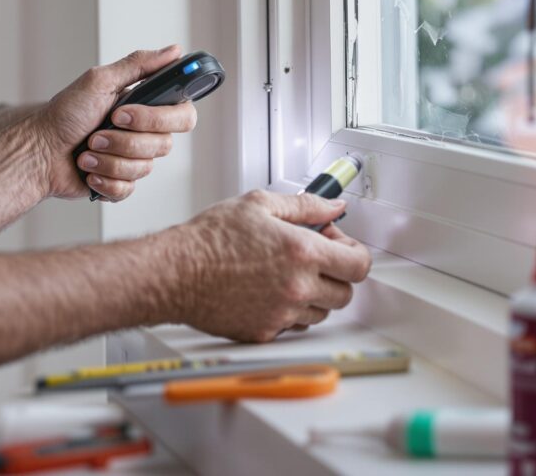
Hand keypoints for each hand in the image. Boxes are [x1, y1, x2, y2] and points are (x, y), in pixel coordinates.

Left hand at [27, 46, 197, 200]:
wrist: (38, 152)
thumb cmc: (64, 115)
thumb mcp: (99, 81)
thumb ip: (139, 65)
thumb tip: (173, 51)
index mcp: (145, 106)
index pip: (182, 114)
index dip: (161, 119)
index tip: (126, 114)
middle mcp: (144, 133)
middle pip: (165, 144)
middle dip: (126, 140)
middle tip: (98, 132)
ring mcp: (133, 158)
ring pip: (144, 167)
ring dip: (108, 159)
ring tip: (87, 149)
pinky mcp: (121, 182)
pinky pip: (129, 188)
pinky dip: (104, 178)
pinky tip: (88, 170)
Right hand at [161, 190, 371, 341]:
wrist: (176, 273)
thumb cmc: (210, 239)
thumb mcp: (260, 204)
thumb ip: (306, 205)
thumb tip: (334, 206)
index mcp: (302, 253)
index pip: (359, 264)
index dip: (352, 253)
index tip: (337, 245)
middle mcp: (298, 287)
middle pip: (345, 293)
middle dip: (335, 274)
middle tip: (312, 258)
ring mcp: (283, 314)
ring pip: (321, 312)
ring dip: (313, 294)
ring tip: (284, 273)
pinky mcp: (265, 332)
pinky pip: (293, 326)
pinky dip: (289, 311)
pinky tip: (268, 291)